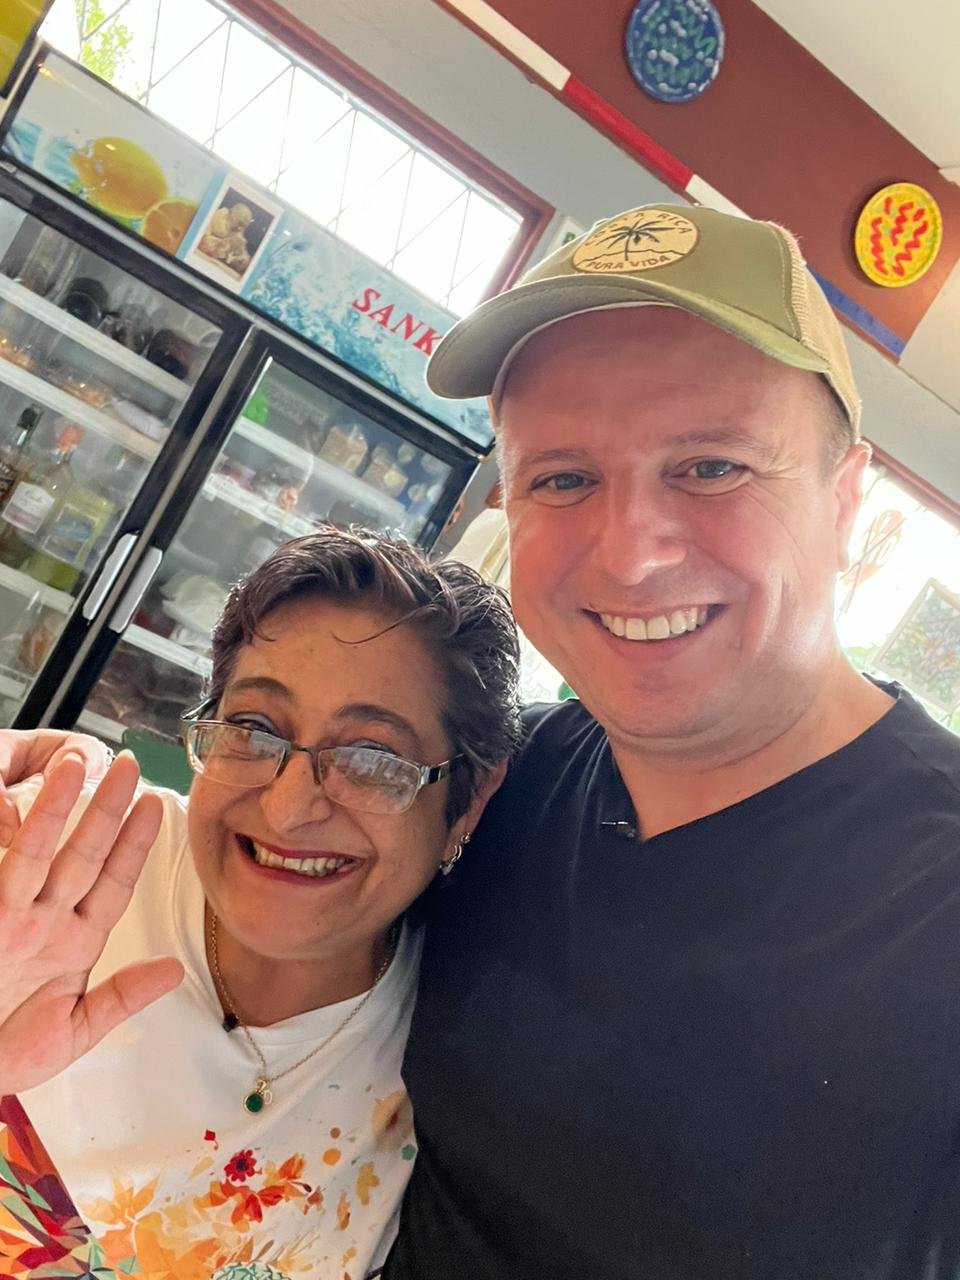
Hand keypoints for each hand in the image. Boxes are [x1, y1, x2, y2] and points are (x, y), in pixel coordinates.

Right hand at [0, 752, 182, 1094]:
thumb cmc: (2, 1056)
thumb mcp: (71, 1032)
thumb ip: (120, 998)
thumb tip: (174, 970)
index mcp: (71, 942)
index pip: (111, 881)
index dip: (135, 844)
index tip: (156, 805)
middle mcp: (38, 920)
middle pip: (79, 853)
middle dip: (103, 809)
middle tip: (126, 764)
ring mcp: (4, 918)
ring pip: (33, 853)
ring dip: (52, 810)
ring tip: (71, 767)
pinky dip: (6, 837)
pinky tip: (8, 808)